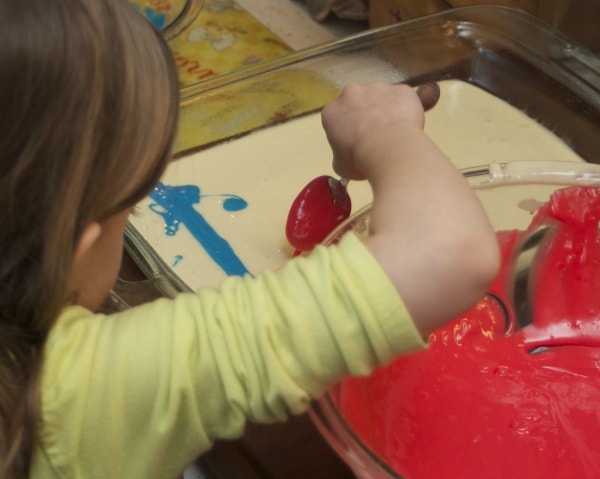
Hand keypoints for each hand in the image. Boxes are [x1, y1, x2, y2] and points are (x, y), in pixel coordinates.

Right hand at [321, 82, 437, 179]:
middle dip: (366, 115)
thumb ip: (340, 155)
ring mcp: (377, 88)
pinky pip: (403, 99)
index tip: (354, 141)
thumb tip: (346, 159)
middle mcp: (351, 93)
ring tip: (393, 134)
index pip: (337, 117)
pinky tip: (407, 128)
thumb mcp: (340, 165)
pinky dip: (406, 111)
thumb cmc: (361, 158)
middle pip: (358, 102)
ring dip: (386, 111)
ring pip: (382, 98)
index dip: (347, 130)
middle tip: (375, 137)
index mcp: (332, 111)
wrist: (389, 149)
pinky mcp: (400, 89)